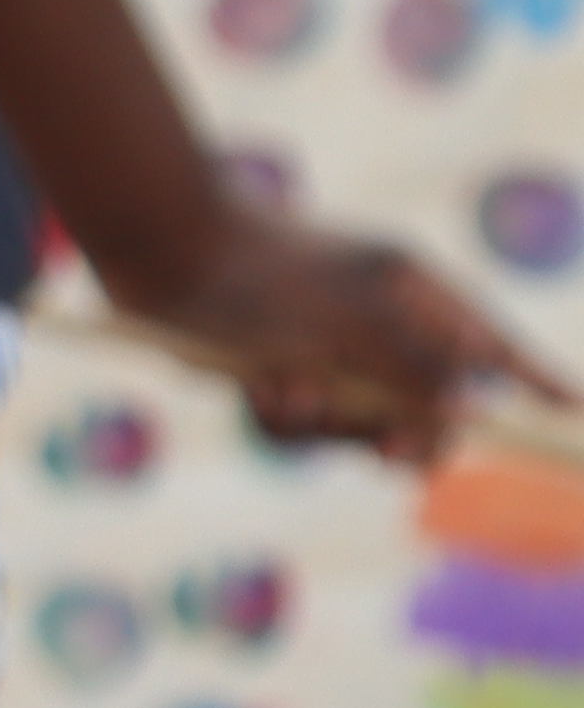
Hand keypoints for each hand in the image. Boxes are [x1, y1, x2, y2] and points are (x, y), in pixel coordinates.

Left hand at [82, 201, 570, 466]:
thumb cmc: (263, 274)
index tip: (569, 411)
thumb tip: (466, 412)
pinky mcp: (278, 375)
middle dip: (411, 433)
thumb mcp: (351, 320)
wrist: (164, 252)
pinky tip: (256, 388)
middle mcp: (378, 324)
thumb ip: (414, 368)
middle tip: (392, 455)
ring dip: (328, 423)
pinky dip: (283, 417)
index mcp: (414, 293)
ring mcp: (328, 351)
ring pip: (357, 425)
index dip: (532, 379)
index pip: (492, 344)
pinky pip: (302, 428)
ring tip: (288, 387)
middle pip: (428, 404)